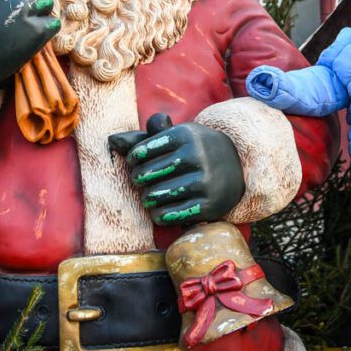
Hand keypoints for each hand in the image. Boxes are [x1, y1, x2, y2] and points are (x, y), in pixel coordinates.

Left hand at [109, 114, 245, 224]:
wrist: (239, 166)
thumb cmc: (197, 150)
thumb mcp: (177, 137)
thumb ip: (145, 138)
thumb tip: (111, 140)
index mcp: (185, 135)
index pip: (142, 150)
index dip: (132, 160)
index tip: (135, 163)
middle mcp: (197, 156)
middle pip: (147, 174)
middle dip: (138, 180)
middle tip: (140, 182)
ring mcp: (204, 181)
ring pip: (157, 196)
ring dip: (148, 199)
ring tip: (149, 197)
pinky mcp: (209, 204)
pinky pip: (172, 215)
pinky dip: (160, 215)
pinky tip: (160, 211)